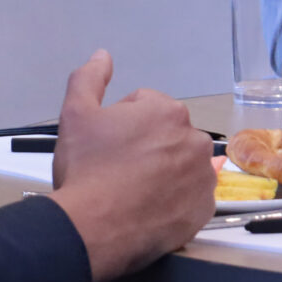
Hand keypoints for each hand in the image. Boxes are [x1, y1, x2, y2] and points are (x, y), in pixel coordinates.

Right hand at [47, 50, 217, 281]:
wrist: (94, 227)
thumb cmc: (86, 168)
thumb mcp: (76, 115)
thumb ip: (89, 79)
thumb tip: (103, 55)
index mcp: (168, 112)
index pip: (144, 107)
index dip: (120, 125)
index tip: (105, 146)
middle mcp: (196, 140)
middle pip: (166, 136)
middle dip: (146, 146)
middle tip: (117, 170)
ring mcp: (204, 177)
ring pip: (181, 166)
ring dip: (164, 172)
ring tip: (133, 192)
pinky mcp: (205, 210)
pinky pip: (191, 197)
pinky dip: (175, 200)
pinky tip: (150, 208)